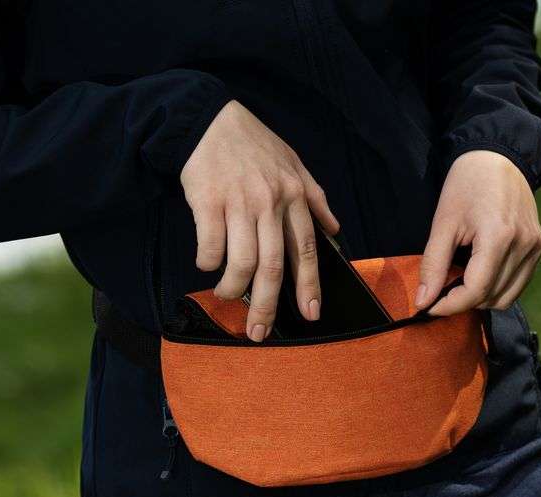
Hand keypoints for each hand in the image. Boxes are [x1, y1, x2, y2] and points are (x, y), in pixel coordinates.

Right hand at [180, 100, 339, 341]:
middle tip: (259, 331)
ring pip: (241, 262)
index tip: (311, 314)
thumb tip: (334, 228)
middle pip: (273, 266)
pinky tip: (206, 264)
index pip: (307, 250)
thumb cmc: (252, 144)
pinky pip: (210, 246)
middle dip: (267, 305)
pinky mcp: (208, 201)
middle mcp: (271, 202)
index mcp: (294, 196)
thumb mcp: (293, 164)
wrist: (208, 119)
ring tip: (226, 296)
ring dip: (232, 288)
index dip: (309, 286)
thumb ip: (315, 198)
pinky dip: (207, 262)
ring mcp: (239, 202)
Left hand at [415, 150, 540, 315]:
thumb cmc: (466, 185)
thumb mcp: (443, 224)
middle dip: (461, 301)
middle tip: (439, 292)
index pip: (476, 290)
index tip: (429, 307)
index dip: (450, 305)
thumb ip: (433, 266)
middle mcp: (524, 245)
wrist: (497, 158)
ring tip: (459, 282)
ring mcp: (535, 247)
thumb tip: (423, 302)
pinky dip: (497, 289)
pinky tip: (478, 275)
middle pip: (490, 296)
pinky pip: (518, 285)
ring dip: (480, 298)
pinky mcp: (539, 247)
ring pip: (506, 297)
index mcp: (499, 236)